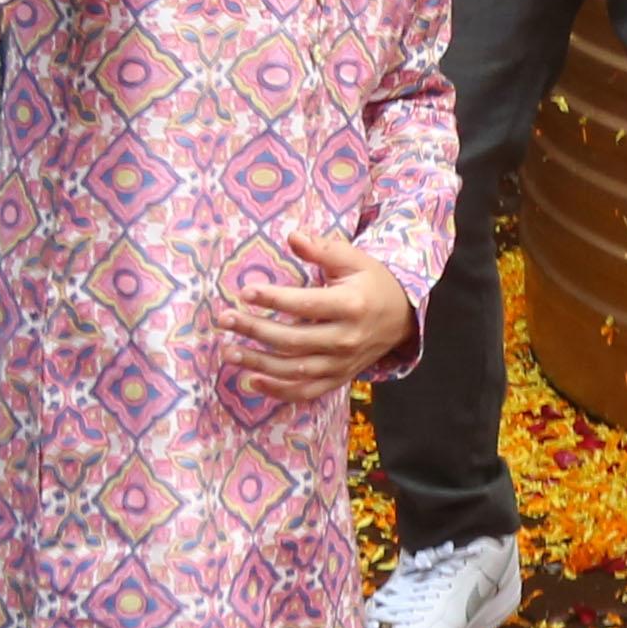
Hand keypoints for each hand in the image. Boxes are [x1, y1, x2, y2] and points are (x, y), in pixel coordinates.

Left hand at [223, 227, 413, 400]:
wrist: (402, 318)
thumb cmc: (372, 283)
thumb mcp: (353, 260)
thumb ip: (322, 250)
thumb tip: (292, 236)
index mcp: (352, 305)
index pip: (306, 304)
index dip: (274, 299)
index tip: (245, 292)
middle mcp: (346, 339)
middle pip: (293, 339)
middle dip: (255, 330)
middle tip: (224, 320)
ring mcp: (343, 363)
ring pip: (295, 369)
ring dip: (259, 363)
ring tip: (228, 351)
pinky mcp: (339, 378)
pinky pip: (307, 392)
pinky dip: (279, 391)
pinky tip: (252, 380)